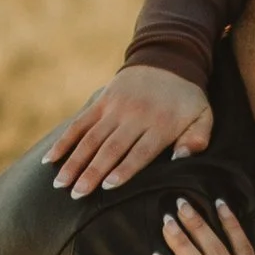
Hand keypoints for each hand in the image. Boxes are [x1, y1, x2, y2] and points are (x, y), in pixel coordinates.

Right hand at [45, 66, 211, 196]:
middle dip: (92, 172)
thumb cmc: (187, 99)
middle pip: (111, 148)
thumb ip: (197, 138)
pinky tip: (51, 160)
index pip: (140, 152)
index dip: (123, 170)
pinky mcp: (102, 101)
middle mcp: (135, 116)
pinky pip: (80, 123)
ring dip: (74, 161)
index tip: (107, 187)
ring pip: (91, 138)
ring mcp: (116, 108)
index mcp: (161, 125)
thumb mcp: (203, 115)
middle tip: (77, 194)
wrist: (167, 59)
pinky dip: (65, 141)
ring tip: (60, 184)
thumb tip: (181, 158)